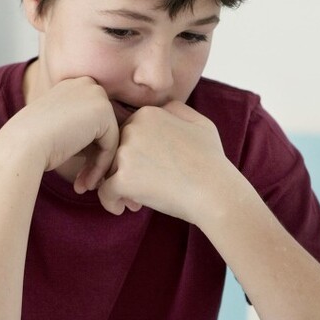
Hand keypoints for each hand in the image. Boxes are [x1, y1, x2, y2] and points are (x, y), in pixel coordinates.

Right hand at [2, 76, 119, 192]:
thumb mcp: (57, 129)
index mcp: (72, 85)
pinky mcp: (103, 111)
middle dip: (95, 158)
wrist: (22, 145)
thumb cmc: (32, 143)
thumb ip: (79, 130)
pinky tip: (86, 181)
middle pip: (103, 128)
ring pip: (108, 138)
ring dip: (97, 166)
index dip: (87, 149)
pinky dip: (101, 166)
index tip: (77, 171)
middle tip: (82, 182)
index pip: (92, 121)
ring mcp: (96, 95)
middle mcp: (86, 84)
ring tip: (83, 186)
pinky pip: (111, 144)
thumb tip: (102, 148)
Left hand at [98, 100, 235, 220]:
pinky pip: (104, 192)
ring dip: (118, 186)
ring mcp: (126, 153)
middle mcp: (133, 128)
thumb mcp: (199, 122)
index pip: (126, 134)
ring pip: (107, 171)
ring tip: (135, 201)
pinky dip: (110, 202)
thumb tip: (159, 110)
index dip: (135, 153)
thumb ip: (174, 110)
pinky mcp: (122, 178)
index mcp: (148, 113)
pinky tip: (121, 209)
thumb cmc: (211, 160)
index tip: (148, 170)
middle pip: (114, 151)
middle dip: (124, 170)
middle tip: (141, 188)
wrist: (215, 191)